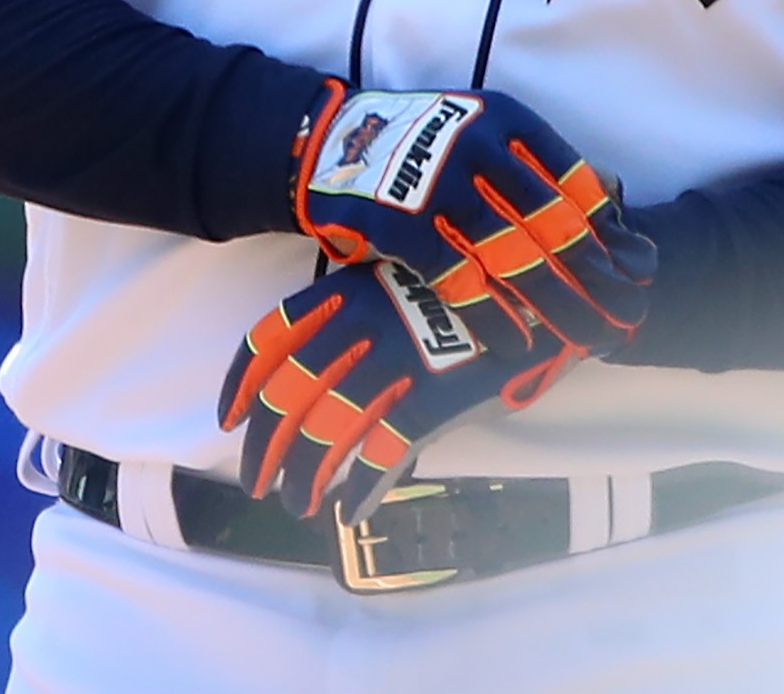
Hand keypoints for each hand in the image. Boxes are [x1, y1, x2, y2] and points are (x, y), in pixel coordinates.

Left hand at [217, 260, 581, 519]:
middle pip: (287, 395)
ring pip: (328, 431)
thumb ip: (368, 311)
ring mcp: (402, 358)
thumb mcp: (414, 274)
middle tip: (257, 481)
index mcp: (353, 288)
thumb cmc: (482, 278)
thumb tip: (327, 361)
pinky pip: (384, 454)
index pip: (272, 337)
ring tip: (299, 504)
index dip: (241, 384)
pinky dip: (363, 489)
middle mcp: (366, 322)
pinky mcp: (439, 395)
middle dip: (263, 447)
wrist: (556, 278)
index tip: (227, 419)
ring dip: (304, 477)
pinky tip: (354, 508)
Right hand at [292, 82, 655, 350]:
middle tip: (627, 313)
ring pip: (514, 254)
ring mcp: (439, 185)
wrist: (334, 142)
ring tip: (587, 336)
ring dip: (556, 302)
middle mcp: (480, 146)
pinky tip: (519, 343)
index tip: (636, 269)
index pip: (575, 181)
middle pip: (554, 222)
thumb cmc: (427, 148)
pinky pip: (460, 279)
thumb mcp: (484, 134)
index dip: (609, 231)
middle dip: (596, 275)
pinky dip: (493, 315)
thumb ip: (536, 171)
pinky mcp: (402, 224)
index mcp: (510, 120)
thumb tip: (609, 221)